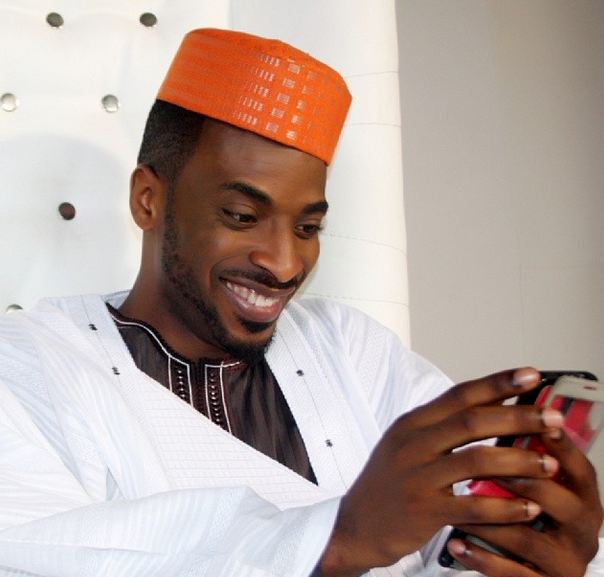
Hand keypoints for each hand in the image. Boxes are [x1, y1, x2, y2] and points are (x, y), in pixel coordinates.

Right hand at [320, 368, 564, 576]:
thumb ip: (442, 427)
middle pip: (473, 421)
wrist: (354, 525)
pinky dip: (506, 507)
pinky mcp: (423, 511)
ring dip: (520, 461)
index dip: (498, 383)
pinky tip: (530, 508)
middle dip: (519, 418)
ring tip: (550, 465)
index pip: (459, 395)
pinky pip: (473, 506)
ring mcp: (417, 477)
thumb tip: (491, 407)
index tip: (531, 376)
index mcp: (411, 423)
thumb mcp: (406, 444)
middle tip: (553, 418)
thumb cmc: (388, 482)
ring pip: (477, 460)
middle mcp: (412, 444)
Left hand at [446, 427, 602, 576]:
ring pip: (528, 540)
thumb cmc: (530, 519)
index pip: (579, 470)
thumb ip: (526, 458)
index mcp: (583, 500)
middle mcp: (582, 532)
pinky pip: (511, 574)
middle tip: (485, 464)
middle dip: (522, 480)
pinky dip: (481, 557)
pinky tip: (456, 542)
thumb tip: (504, 405)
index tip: (539, 423)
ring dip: (489, 520)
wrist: (530, 572)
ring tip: (457, 504)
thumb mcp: (537, 489)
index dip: (561, 446)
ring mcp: (565, 563)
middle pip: (560, 503)